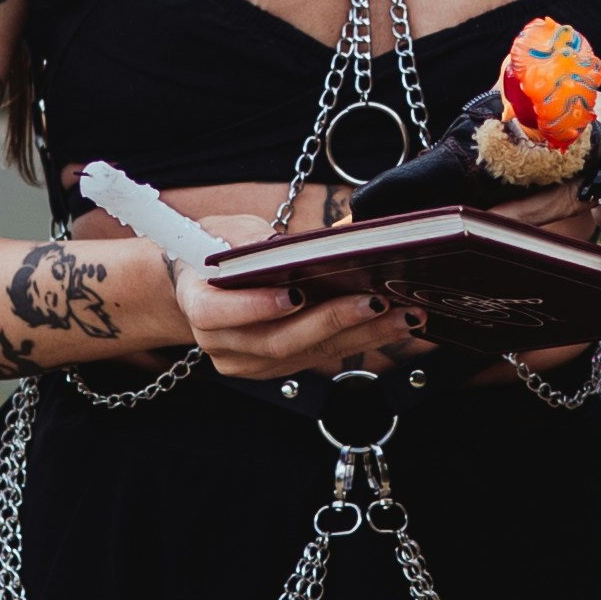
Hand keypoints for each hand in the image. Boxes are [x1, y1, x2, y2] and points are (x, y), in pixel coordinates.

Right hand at [189, 260, 412, 386]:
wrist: (203, 286)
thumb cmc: (218, 251)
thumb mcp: (228, 231)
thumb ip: (257, 241)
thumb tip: (307, 247)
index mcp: (198, 306)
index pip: (221, 314)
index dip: (257, 307)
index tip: (295, 293)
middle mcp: (222, 344)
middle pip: (279, 340)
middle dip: (332, 320)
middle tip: (375, 301)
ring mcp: (249, 362)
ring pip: (308, 354)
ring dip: (361, 335)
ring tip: (402, 315)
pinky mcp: (277, 368)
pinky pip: (320, 357)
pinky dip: (359, 340)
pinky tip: (391, 324)